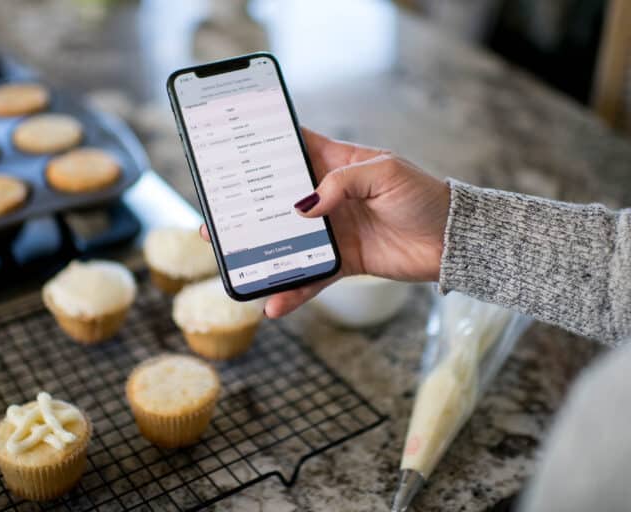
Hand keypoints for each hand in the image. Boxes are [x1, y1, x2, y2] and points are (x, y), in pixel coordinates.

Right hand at [200, 128, 450, 317]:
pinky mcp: (342, 261)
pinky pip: (310, 277)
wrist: (452, 241)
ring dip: (259, 253)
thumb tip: (302, 208)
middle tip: (216, 218)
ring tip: (231, 264)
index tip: (231, 150)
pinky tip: (272, 305)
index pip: (293, 149)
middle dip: (247, 208)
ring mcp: (332, 230)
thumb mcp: (385, 173)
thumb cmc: (423, 196)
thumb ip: (342, 182)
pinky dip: (292, 291)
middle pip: (278, 200)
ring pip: (287, 242)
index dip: (263, 147)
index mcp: (336, 163)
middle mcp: (328, 196)